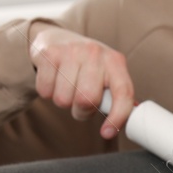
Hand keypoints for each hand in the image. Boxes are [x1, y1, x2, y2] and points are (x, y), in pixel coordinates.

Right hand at [26, 22, 133, 139]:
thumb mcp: (106, 73)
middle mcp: (95, 54)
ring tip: (67, 87)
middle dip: (81, 111)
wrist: (57, 39)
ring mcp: (71, 51)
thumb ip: (115, 95)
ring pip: (64, 99)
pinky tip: (54, 80)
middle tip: (80, 104)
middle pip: (87, 100)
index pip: (123, 93)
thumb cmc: (87, 65)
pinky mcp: (49, 54)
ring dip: (63, 102)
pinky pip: (45, 91)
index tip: (107, 133)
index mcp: (115, 61)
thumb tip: (126, 121)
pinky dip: (47, 93)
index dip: (118, 117)